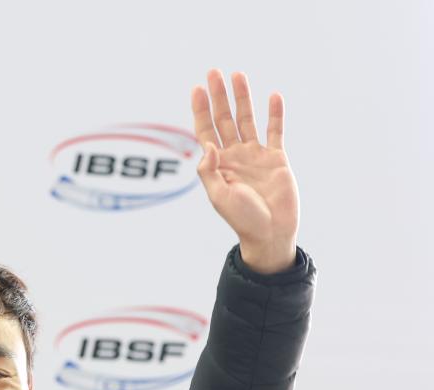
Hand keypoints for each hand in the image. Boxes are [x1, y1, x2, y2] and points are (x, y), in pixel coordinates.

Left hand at [192, 70, 298, 273]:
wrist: (270, 232)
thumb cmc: (241, 219)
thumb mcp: (219, 197)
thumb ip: (209, 171)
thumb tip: (207, 146)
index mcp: (217, 165)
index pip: (205, 131)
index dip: (200, 110)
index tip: (197, 89)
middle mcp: (234, 156)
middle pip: (224, 119)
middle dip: (219, 96)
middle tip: (214, 72)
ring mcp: (255, 156)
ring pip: (247, 120)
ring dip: (243, 98)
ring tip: (238, 75)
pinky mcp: (276, 159)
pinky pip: (275, 132)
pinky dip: (275, 114)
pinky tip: (272, 96)